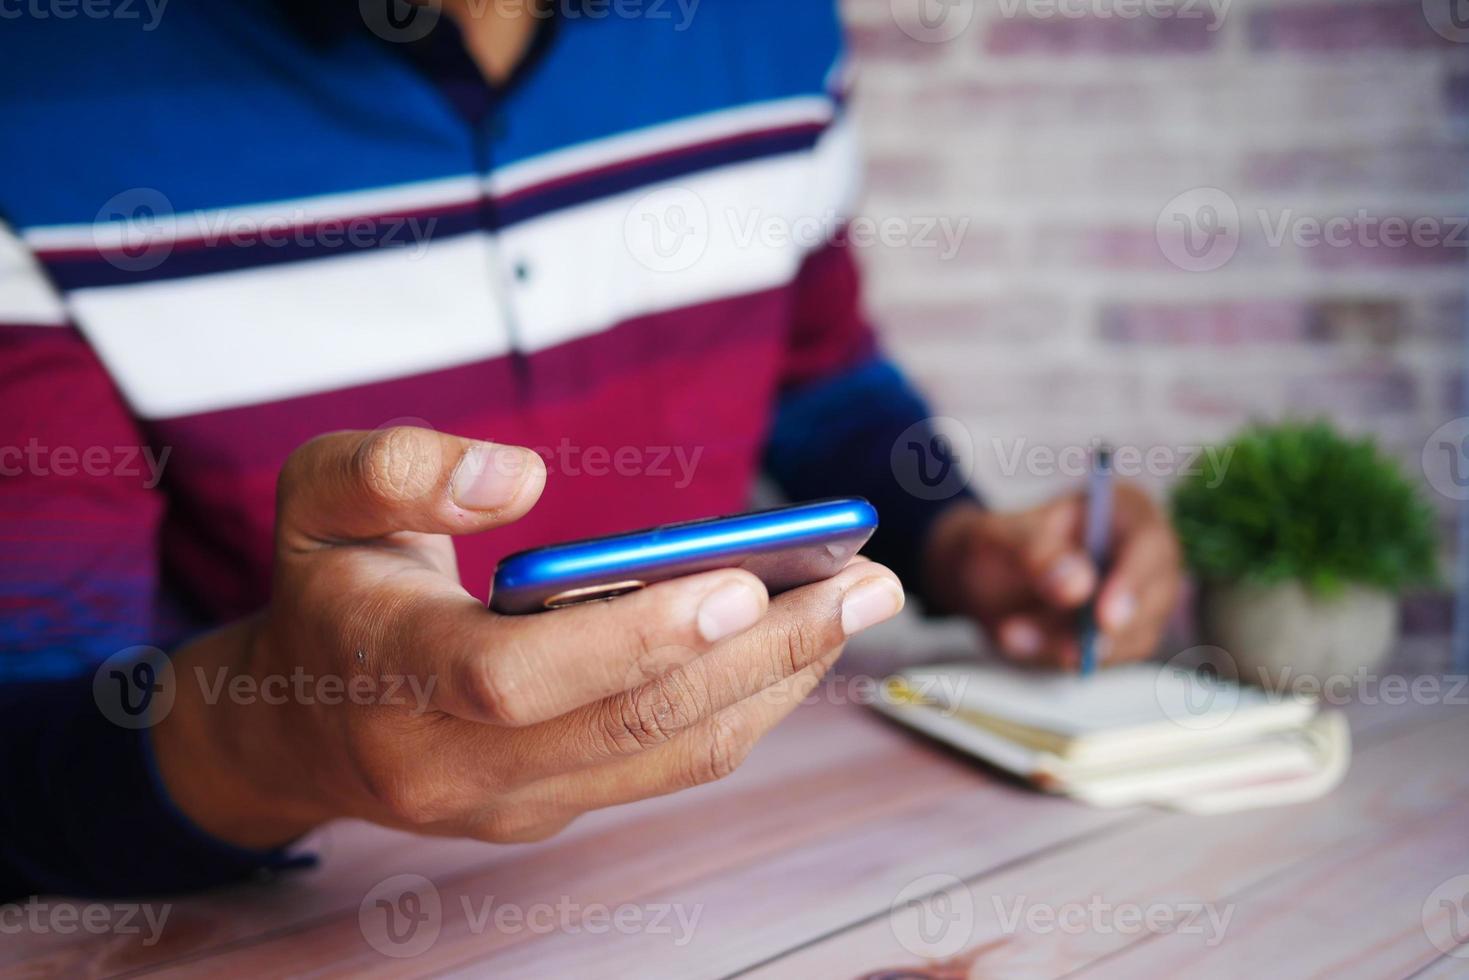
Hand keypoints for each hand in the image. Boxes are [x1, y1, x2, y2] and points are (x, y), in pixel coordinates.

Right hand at [153, 427, 904, 848]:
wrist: (293, 725)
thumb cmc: (323, 588)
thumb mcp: (318, 497)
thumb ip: (397, 469)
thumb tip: (518, 480)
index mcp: (386, 677)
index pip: (516, 677)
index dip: (632, 636)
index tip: (742, 581)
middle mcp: (453, 767)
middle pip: (630, 723)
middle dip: (762, 652)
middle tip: (868, 582)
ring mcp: (512, 803)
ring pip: (672, 754)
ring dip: (780, 681)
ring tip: (861, 601)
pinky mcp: (556, 808)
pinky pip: (671, 763)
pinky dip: (748, 703)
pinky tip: (801, 640)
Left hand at [922, 487, 1180, 669]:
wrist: (985, 572)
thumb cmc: (1005, 541)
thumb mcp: (1006, 534)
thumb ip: (1038, 552)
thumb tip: (1078, 586)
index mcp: (1126, 510)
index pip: (1149, 545)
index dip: (1132, 583)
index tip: (1104, 618)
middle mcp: (1144, 555)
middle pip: (1155, 599)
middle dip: (1112, 631)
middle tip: (1068, 650)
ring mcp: (1138, 599)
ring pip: (1130, 637)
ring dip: (1071, 645)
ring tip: (1013, 633)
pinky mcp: (1120, 636)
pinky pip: (1103, 657)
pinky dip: (1058, 655)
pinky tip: (1019, 639)